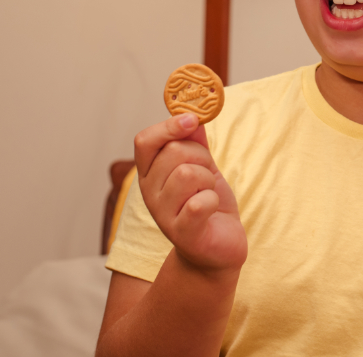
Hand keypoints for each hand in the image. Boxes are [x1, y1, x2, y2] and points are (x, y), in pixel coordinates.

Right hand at [134, 113, 246, 271]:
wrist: (218, 248)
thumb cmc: (208, 204)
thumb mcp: (203, 166)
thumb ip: (195, 141)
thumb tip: (193, 114)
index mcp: (150, 173)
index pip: (144, 141)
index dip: (168, 127)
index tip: (191, 120)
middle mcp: (150, 193)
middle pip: (174, 152)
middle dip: (201, 157)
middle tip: (206, 176)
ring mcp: (163, 215)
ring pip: (188, 174)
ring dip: (208, 180)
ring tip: (207, 194)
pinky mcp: (183, 234)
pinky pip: (199, 202)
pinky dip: (212, 201)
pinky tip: (211, 210)